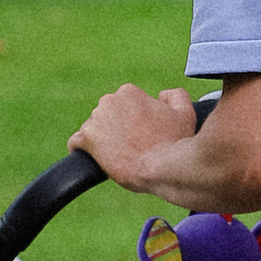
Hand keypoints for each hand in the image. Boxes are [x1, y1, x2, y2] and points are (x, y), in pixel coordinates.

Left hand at [71, 81, 198, 187]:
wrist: (161, 168)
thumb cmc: (174, 143)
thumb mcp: (185, 113)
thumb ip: (175, 95)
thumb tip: (161, 95)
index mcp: (129, 92)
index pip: (123, 105)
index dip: (131, 121)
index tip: (139, 134)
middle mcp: (109, 101)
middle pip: (107, 116)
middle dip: (115, 129)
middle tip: (130, 147)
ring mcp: (95, 120)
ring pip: (93, 129)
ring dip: (101, 141)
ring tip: (118, 155)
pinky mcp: (85, 139)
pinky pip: (75, 143)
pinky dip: (81, 150)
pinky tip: (93, 158)